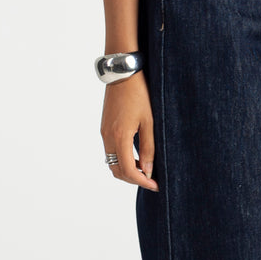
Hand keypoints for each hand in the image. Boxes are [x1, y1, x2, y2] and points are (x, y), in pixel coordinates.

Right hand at [100, 72, 157, 189]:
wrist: (123, 74)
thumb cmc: (139, 94)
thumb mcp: (149, 122)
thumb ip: (149, 148)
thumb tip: (147, 171)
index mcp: (119, 137)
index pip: (128, 170)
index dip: (142, 182)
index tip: (156, 185)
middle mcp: (108, 137)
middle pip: (117, 170)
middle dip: (134, 179)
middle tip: (152, 180)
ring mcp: (104, 133)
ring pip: (112, 162)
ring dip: (127, 170)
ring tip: (146, 170)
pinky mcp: (105, 128)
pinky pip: (111, 151)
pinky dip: (122, 160)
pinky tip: (137, 156)